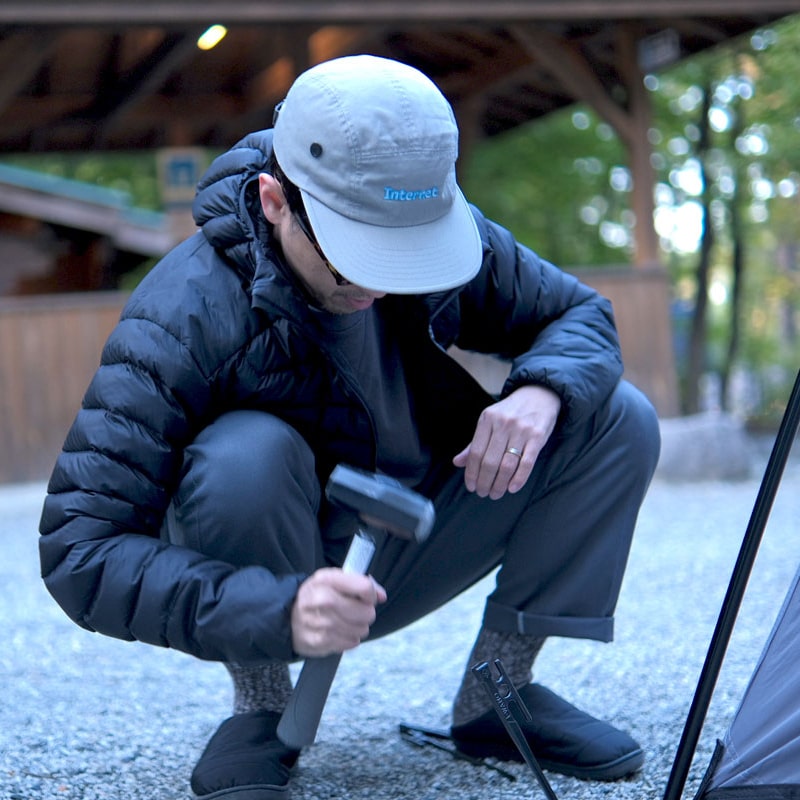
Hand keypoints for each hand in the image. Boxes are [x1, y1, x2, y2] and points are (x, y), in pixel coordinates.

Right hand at [291, 568, 386, 657]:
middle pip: (366, 612)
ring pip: (361, 629)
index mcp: (326, 579)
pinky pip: (351, 642)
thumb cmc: (317, 595)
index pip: (364, 587)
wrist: (287, 616)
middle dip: (366, 612)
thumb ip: (360, 583)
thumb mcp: (334, 580)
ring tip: (347, 621)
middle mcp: (321, 599)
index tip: (368, 597)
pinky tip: (340, 631)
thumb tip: (381, 596)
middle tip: (357, 611)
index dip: (372, 594)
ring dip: (358, 627)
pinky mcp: (319, 642)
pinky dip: (349, 639)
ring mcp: (320, 622)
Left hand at [452, 385, 560, 499]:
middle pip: (490, 461)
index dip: (471, 473)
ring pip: (507, 465)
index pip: (475, 452)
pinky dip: (519, 479)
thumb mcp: (489, 421)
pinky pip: (527, 463)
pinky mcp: (538, 436)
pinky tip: (512, 488)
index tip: (471, 486)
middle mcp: (503, 424)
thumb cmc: (510, 412)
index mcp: (487, 419)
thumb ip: (474, 443)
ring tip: (496, 493)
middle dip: (484, 482)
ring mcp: (521, 430)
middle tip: (483, 493)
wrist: (539, 395)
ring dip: (500, 484)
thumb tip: (457, 462)